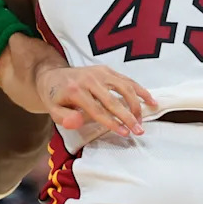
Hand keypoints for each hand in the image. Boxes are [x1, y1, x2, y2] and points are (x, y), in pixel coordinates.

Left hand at [35, 65, 156, 136]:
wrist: (52, 76)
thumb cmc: (55, 97)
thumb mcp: (53, 110)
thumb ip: (64, 118)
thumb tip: (78, 122)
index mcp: (75, 90)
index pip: (97, 110)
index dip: (112, 122)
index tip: (125, 133)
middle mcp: (89, 79)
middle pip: (113, 100)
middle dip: (128, 117)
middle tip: (139, 131)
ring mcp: (99, 72)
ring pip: (124, 87)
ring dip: (136, 104)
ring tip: (142, 121)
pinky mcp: (106, 70)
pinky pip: (126, 80)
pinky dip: (140, 90)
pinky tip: (150, 101)